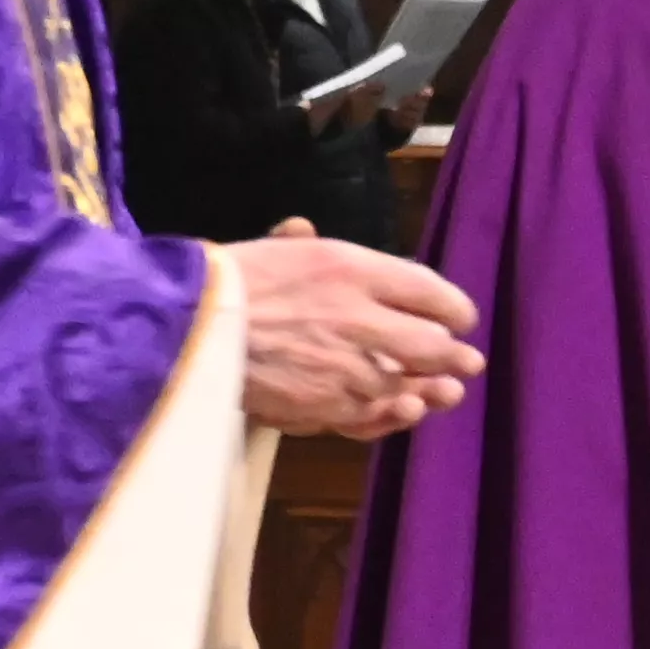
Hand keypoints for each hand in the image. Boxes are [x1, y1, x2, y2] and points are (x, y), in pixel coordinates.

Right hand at [229, 226, 483, 438]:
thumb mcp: (269, 246)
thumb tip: (302, 232)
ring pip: (404, 385)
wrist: (182, 327)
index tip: (460, 318)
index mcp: (349, 269)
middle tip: (467, 362)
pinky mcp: (322, 406)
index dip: (453, 308)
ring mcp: (343, 367)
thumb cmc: (224, 281)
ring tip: (446, 393)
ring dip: (430, 391)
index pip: (426, 289)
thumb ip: (301, 245)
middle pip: (428, 343)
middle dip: (453, 355)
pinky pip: (368, 417)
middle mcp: (357, 317)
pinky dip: (389, 416)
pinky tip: (405, 412)